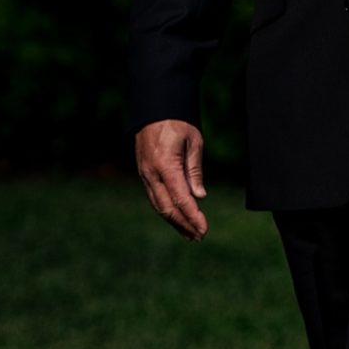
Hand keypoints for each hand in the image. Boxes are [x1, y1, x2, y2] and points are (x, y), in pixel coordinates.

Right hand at [136, 119, 208, 239]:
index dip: (193, 217)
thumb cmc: (177, 124)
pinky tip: (177, 219)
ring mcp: (145, 176)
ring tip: (190, 234)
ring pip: (159, 206)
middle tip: (200, 237)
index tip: (204, 229)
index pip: (181, 199)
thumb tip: (199, 197)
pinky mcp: (145, 175)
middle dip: (184, 225)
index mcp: (165, 166)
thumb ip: (195, 171)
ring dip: (174, 222)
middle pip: (167, 208)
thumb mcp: (194, 142)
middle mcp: (152, 174)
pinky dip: (166, 211)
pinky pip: (155, 198)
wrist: (154, 111)